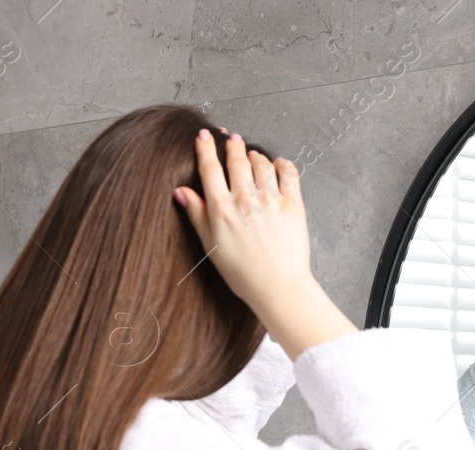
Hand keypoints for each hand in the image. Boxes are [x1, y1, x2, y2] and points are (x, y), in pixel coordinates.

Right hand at [174, 129, 313, 322]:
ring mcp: (271, 201)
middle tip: (232, 140)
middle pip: (237, 160)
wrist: (277, 287)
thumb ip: (197, 215)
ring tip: (253, 155)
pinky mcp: (293, 204)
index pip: (210, 168)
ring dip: (255, 155)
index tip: (204, 137)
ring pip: (261, 163)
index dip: (205, 148)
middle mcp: (245, 200)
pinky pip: (288, 172)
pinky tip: (278, 165)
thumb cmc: (243, 273)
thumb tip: (181, 192)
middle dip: (232, 145)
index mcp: (222, 210)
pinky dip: (282, 164)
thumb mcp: (211, 246)